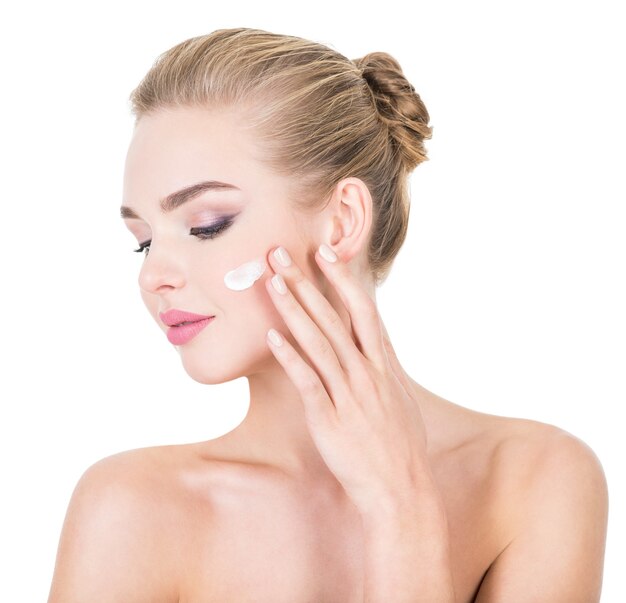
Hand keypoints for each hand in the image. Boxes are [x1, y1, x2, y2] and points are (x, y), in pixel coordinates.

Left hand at [264, 243, 431, 512]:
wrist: (402, 490)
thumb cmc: (400, 447)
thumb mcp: (399, 400)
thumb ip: (384, 369)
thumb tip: (374, 347)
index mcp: (384, 366)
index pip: (364, 311)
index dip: (343, 279)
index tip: (326, 253)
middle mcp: (368, 373)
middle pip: (336, 318)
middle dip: (308, 283)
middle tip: (283, 254)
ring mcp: (349, 394)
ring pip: (319, 342)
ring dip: (295, 309)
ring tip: (274, 282)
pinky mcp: (330, 419)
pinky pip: (308, 381)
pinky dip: (290, 356)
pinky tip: (273, 335)